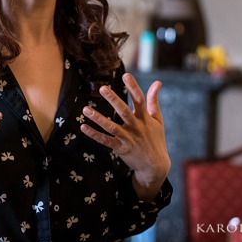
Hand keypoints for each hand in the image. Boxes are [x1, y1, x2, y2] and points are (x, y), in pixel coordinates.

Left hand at [80, 73, 170, 200]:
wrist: (156, 166)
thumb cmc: (156, 139)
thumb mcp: (157, 119)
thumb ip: (154, 101)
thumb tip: (157, 82)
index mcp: (145, 118)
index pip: (139, 100)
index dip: (133, 87)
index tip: (126, 75)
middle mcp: (136, 127)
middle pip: (124, 111)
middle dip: (113, 100)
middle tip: (102, 88)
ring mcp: (128, 138)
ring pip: (111, 127)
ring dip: (98, 118)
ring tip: (86, 109)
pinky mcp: (121, 148)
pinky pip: (106, 141)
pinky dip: (94, 134)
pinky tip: (83, 127)